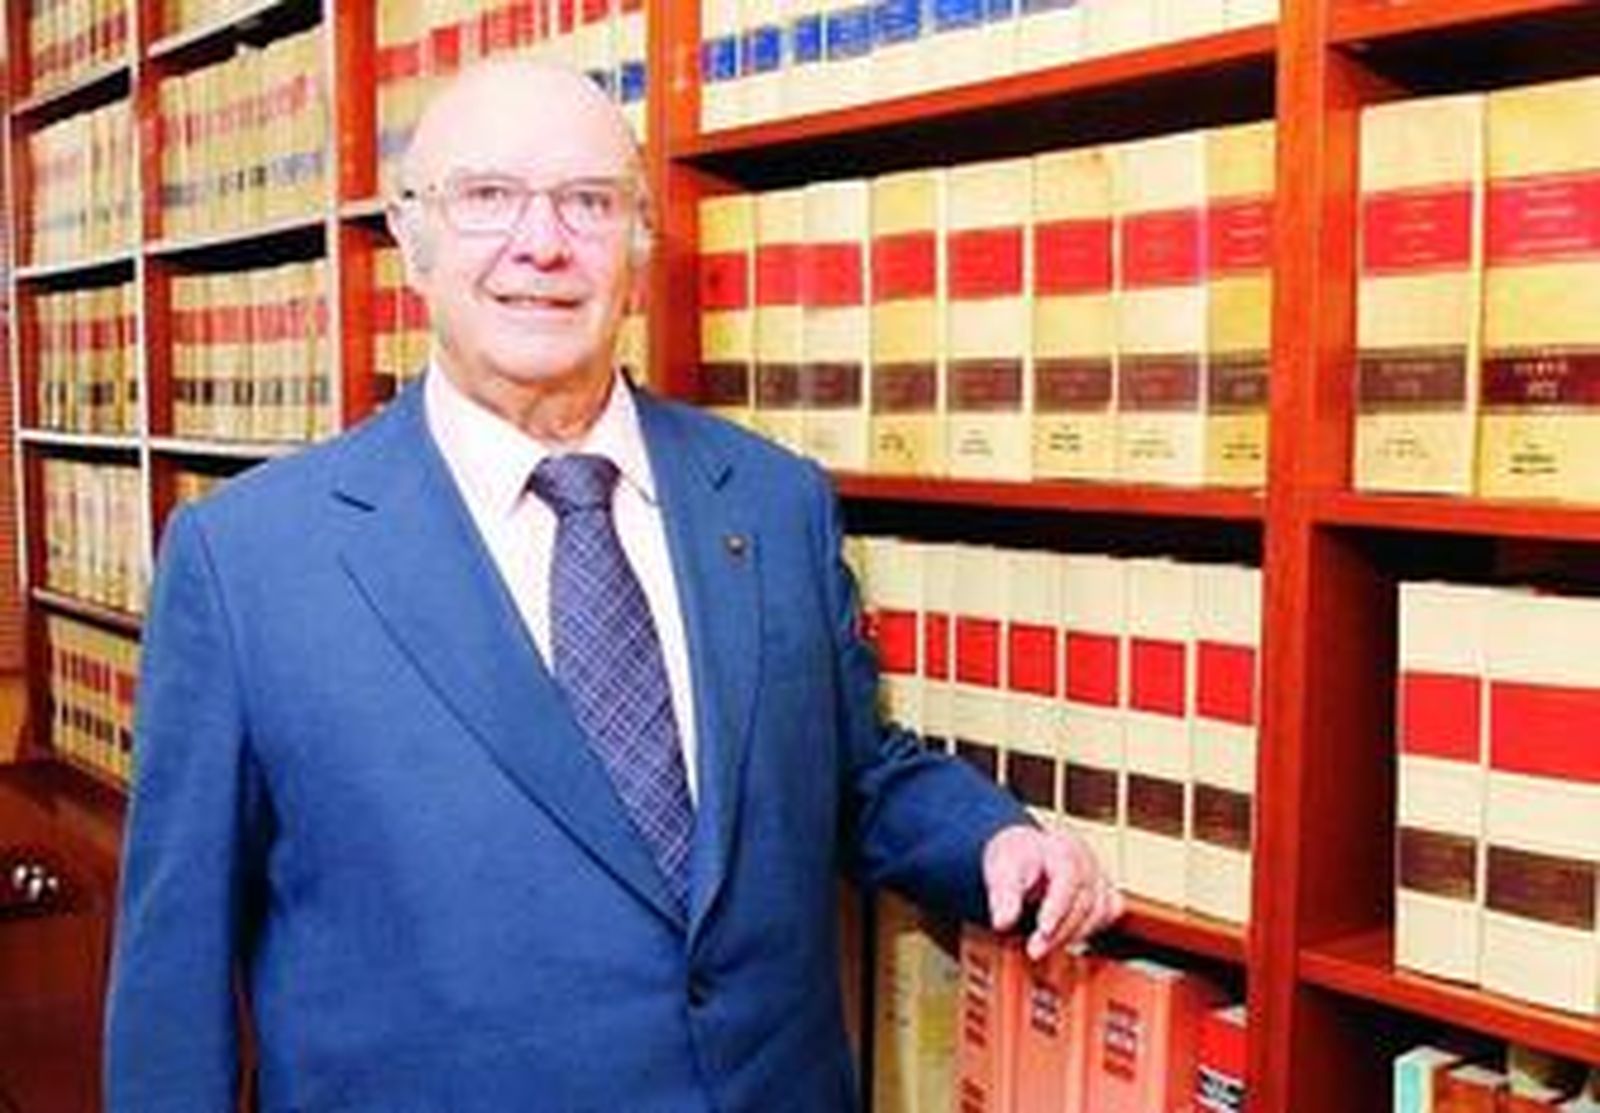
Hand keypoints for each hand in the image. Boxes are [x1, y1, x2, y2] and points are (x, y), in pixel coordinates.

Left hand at [982, 823, 1123, 959]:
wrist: (1026, 852)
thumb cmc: (1015, 860)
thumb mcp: (1001, 871)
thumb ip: (1003, 896)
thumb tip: (1002, 923)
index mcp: (1061, 847)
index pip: (1067, 877)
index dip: (1057, 907)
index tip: (1042, 931)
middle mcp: (1086, 859)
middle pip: (1083, 899)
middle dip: (1059, 930)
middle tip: (1034, 951)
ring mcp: (1099, 875)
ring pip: (1097, 911)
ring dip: (1071, 935)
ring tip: (1041, 948)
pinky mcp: (1105, 892)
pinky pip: (1105, 915)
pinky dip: (1087, 931)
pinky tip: (1062, 940)